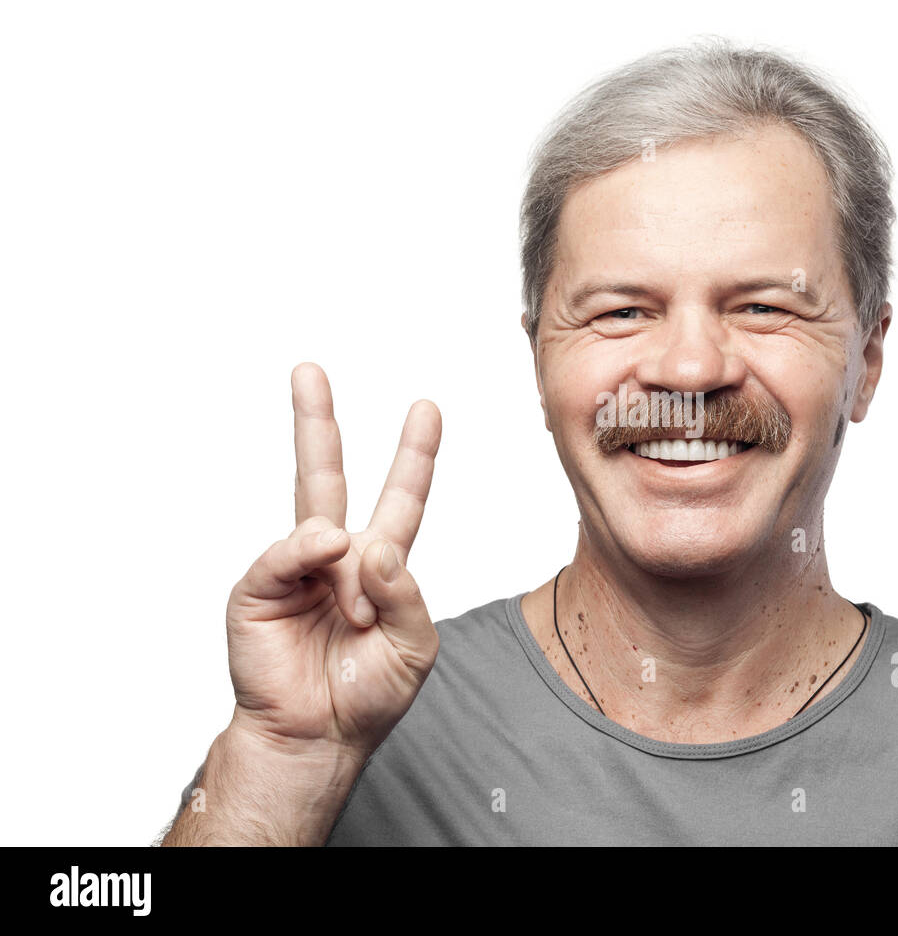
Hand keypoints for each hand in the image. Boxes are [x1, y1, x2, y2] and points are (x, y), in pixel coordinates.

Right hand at [225, 362, 441, 759]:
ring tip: (354, 614)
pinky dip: (305, 558)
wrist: (317, 740)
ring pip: (309, 514)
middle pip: (325, 475)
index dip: (414, 455)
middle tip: (308, 370)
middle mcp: (334, 557)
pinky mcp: (257, 589)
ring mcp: (293, 569)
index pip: (401, 497)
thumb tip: (366, 544)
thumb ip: (405, 591)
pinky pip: (283, 555)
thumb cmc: (369, 694)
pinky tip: (322, 564)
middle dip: (316, 421)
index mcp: (379, 565)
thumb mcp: (414, 644)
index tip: (426, 409)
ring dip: (344, 556)